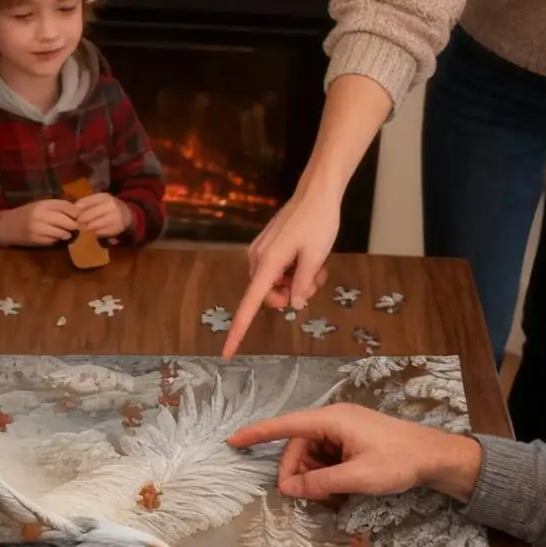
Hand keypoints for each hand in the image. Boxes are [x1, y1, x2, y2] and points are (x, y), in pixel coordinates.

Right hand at [0, 199, 80, 246]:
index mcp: (43, 203)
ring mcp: (39, 228)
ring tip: (67, 233)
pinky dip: (57, 240)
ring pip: (63, 233)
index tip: (82, 217)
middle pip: (68, 221)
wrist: (6, 226)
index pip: (67, 206)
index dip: (77, 213)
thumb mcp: (40, 205)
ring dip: (67, 234)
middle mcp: (41, 215)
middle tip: (78, 228)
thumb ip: (57, 208)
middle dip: (75, 226)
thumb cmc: (26, 214)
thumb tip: (78, 212)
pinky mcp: (36, 240)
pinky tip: (54, 237)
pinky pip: (54, 241)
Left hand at [72, 191, 133, 240]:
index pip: (84, 203)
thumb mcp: (100, 200)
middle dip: (79, 220)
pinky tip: (91, 232)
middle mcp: (110, 205)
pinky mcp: (115, 228)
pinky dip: (92, 233)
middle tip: (75, 224)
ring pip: (92, 225)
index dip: (76, 210)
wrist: (128, 214)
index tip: (73, 214)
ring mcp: (113, 217)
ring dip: (85, 228)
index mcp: (104, 196)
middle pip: (87, 215)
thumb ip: (87, 202)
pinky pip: (98, 232)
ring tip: (81, 228)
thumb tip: (73, 208)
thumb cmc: (109, 206)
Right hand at [221, 187, 341, 357]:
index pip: (250, 303)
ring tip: (316, 267)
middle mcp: (258, 259)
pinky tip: (308, 258)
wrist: (316, 194)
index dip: (239, 330)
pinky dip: (293, 271)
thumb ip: (303, 284)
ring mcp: (262, 252)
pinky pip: (277, 271)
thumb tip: (293, 304)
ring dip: (296, 282)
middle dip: (290, 295)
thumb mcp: (316, 257)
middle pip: (267, 296)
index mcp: (268, 263)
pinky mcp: (268, 247)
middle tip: (314, 282)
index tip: (227, 352)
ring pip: (275, 284)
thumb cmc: (318, 223)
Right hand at [228, 403, 482, 502]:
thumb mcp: (357, 476)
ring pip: (313, 454)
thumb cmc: (398, 461)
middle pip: (299, 445)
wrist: (436, 457)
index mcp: (332, 419)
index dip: (258, 433)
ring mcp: (344, 430)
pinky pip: (327, 457)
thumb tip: (287, 488)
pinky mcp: (353, 441)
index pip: (286, 425)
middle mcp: (334, 420)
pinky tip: (336, 490)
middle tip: (298, 496)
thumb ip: (319, 482)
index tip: (234, 441)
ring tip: (327, 497)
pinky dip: (326, 474)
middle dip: (295, 471)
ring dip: (313, 476)